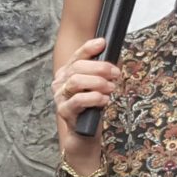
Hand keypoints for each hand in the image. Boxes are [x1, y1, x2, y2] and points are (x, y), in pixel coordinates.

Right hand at [54, 35, 119, 168]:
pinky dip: (94, 98)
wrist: (85, 133)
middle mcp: (60, 83)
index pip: (77, 56)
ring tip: (111, 87)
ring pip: (76, 81)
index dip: (89, 48)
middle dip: (100, 67)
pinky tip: (104, 100)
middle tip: (116, 73)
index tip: (103, 43)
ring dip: (97, 83)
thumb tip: (115, 56)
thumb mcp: (98, 87)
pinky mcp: (64, 111)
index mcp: (67, 73)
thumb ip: (102, 72)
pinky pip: (78, 100)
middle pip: (77, 67)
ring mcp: (60, 97)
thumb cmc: (92, 108)